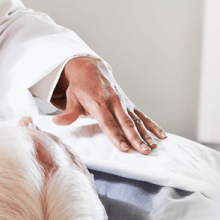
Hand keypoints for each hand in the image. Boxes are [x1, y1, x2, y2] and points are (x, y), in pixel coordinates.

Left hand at [51, 56, 165, 153]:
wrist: (91, 68)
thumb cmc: (80, 86)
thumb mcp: (71, 97)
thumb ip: (68, 112)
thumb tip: (58, 123)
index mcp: (99, 102)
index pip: (108, 123)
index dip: (116, 136)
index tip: (124, 148)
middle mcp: (114, 102)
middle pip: (126, 123)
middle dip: (135, 138)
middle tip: (143, 151)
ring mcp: (124, 103)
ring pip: (137, 120)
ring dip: (146, 134)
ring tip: (153, 147)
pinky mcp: (129, 104)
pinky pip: (142, 115)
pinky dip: (152, 125)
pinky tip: (161, 135)